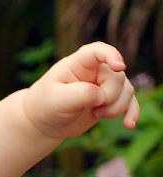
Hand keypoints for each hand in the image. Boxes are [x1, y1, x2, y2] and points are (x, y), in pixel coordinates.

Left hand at [23, 43, 139, 142]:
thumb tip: (101, 95)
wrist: (45, 122)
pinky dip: (131, 112)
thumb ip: (80, 94)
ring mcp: (104, 85)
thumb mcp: (57, 100)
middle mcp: (96, 70)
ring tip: (97, 115)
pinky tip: (129, 125)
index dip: (111, 56)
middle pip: (117, 77)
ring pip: (126, 90)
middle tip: (94, 110)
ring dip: (117, 107)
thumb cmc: (46, 106)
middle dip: (110, 97)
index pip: (98, 51)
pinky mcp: (110, 100)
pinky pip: (129, 102)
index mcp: (79, 63)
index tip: (119, 67)